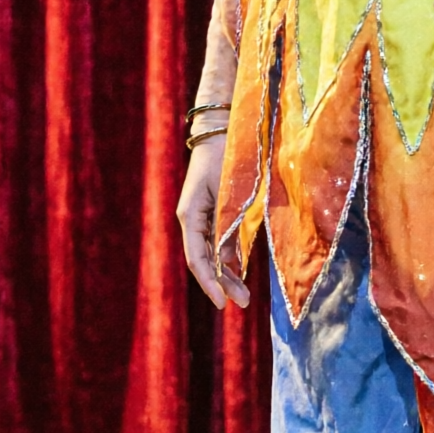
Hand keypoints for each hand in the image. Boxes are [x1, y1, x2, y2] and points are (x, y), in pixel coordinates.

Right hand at [175, 133, 250, 310]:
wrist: (222, 129)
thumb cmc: (228, 157)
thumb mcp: (230, 193)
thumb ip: (229, 226)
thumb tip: (229, 260)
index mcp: (190, 215)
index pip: (197, 258)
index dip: (210, 282)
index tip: (223, 303)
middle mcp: (192, 219)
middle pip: (204, 260)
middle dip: (222, 284)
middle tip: (241, 303)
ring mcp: (202, 216)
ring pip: (212, 254)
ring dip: (226, 274)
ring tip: (243, 295)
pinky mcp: (214, 212)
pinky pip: (219, 242)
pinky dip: (229, 258)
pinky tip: (240, 271)